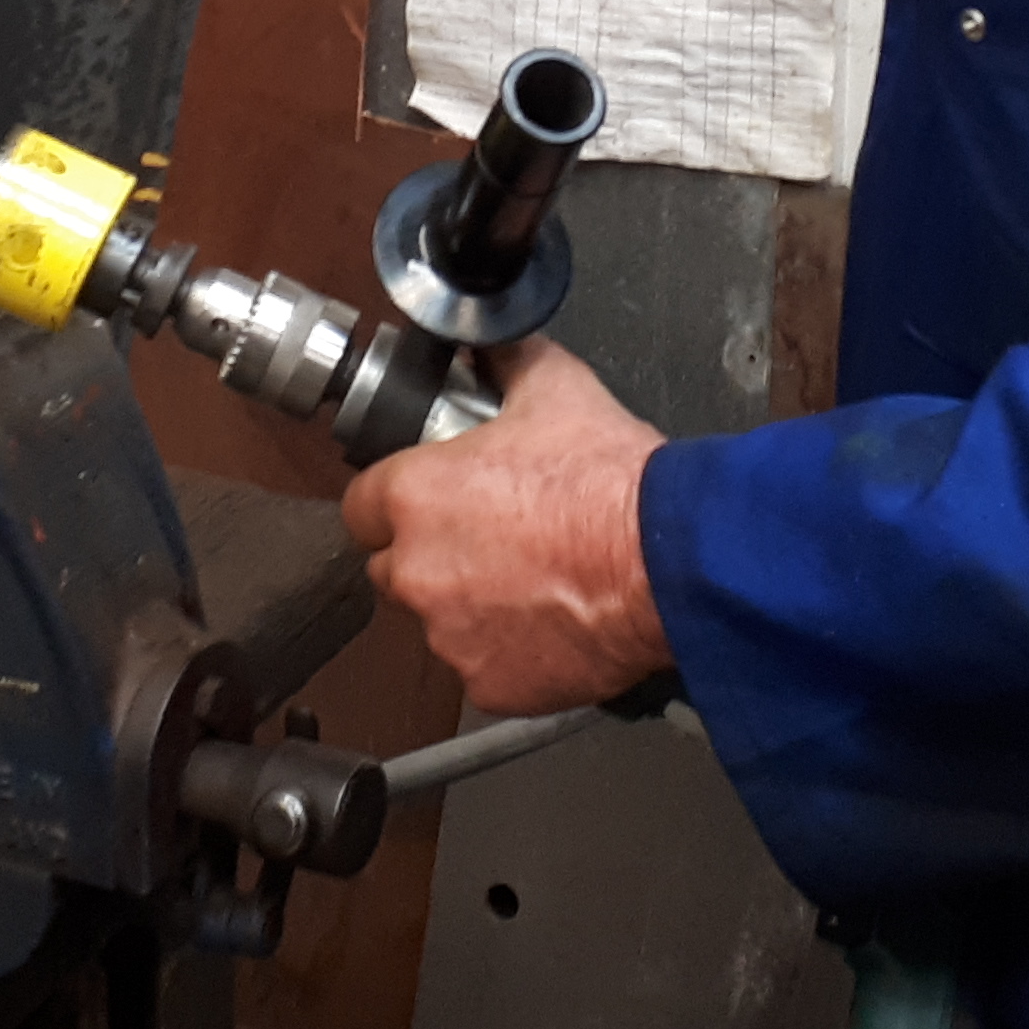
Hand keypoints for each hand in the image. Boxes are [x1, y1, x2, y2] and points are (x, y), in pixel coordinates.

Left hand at [342, 339, 673, 713]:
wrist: (667, 561)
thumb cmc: (611, 482)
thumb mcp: (555, 388)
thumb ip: (505, 361)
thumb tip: (489, 344)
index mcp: (416, 496)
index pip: (361, 507)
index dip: (394, 503)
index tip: (429, 502)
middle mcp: (417, 571)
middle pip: (393, 568)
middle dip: (431, 556)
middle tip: (492, 540)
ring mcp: (449, 635)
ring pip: (439, 622)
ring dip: (469, 606)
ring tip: (533, 581)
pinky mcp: (488, 684)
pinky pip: (482, 668)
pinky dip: (509, 653)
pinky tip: (550, 621)